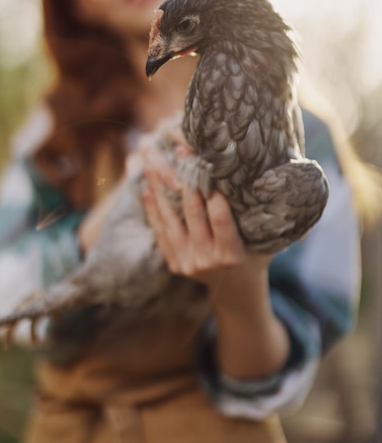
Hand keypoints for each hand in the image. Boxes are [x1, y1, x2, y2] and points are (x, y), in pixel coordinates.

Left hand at [141, 142, 289, 378]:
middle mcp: (208, 261)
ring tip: (153, 165)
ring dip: (161, 192)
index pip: (221, 219)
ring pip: (172, 222)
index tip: (210, 167)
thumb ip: (276, 219)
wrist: (236, 290)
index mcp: (233, 254)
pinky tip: (147, 189)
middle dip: (188, 181)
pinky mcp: (174, 264)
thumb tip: (295, 186)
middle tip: (183, 152)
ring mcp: (188, 264)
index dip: (215, 194)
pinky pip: (161, 233)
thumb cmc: (257, 255)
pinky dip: (153, 211)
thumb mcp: (270, 241)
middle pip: (194, 216)